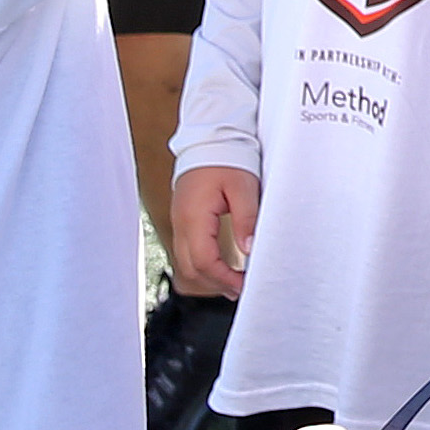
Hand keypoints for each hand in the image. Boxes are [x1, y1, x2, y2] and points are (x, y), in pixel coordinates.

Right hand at [171, 164, 259, 294]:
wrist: (210, 140)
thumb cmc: (228, 159)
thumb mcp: (244, 187)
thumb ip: (246, 219)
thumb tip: (249, 249)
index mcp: (193, 217)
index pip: (204, 261)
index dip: (224, 278)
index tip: (245, 285)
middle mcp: (181, 223)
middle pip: (192, 268)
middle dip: (216, 283)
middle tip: (242, 289)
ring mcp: (180, 222)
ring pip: (187, 263)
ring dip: (209, 277)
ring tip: (234, 283)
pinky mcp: (185, 220)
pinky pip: (188, 251)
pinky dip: (204, 264)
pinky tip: (223, 266)